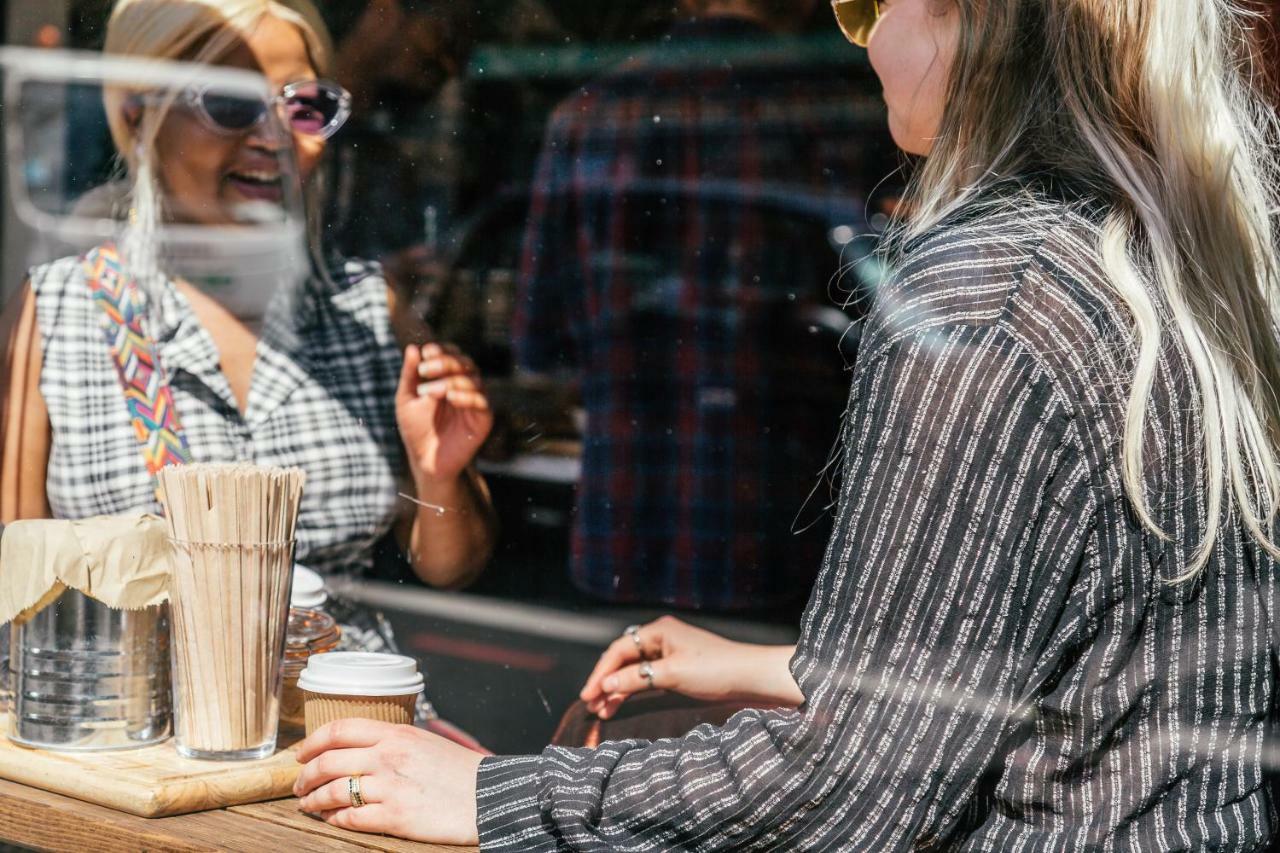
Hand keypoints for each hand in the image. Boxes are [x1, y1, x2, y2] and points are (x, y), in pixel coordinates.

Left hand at [294, 719, 482, 845]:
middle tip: (298, 784)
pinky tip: (332, 821)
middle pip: (328, 761)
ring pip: (333, 791)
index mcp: (397, 734)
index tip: (300, 754)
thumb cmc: (460, 770)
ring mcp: (390, 787)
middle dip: (305, 775)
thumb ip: (393, 740)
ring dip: (313, 801)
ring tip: (308, 806)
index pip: (340, 729)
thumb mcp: (425, 741)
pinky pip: (350, 819)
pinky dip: (334, 821)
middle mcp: (389, 757)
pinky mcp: (395, 817)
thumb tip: (362, 745)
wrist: (490, 796)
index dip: (312, 742)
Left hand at [396, 343, 491, 483]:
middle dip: (445, 363)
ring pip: (473, 380)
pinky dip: (467, 396)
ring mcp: (475, 401)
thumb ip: (410, 375)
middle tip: (425, 370)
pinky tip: (451, 398)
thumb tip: (413, 347)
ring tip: (429, 392)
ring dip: (451, 381)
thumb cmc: (415, 429)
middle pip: (465, 363)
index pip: (452, 354)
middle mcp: (465, 386)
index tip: (426, 352)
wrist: (425, 461)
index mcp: (447, 378)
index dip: (442, 350)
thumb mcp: (406, 399)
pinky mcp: (484, 418)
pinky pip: (482, 401)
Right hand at [580, 617, 801, 718]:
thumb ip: (637, 678)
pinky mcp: (676, 667)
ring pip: (633, 670)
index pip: (619, 650)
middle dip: (606, 681)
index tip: (588, 694)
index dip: (601, 673)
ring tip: (602, 710)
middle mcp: (660, 637)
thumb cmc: (715, 670)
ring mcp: (668, 652)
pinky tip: (620, 704)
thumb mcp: (673, 674)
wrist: (751, 677)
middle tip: (591, 705)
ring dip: (617, 689)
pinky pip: (646, 677)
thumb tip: (607, 684)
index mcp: (658, 630)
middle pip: (623, 659)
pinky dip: (633, 690)